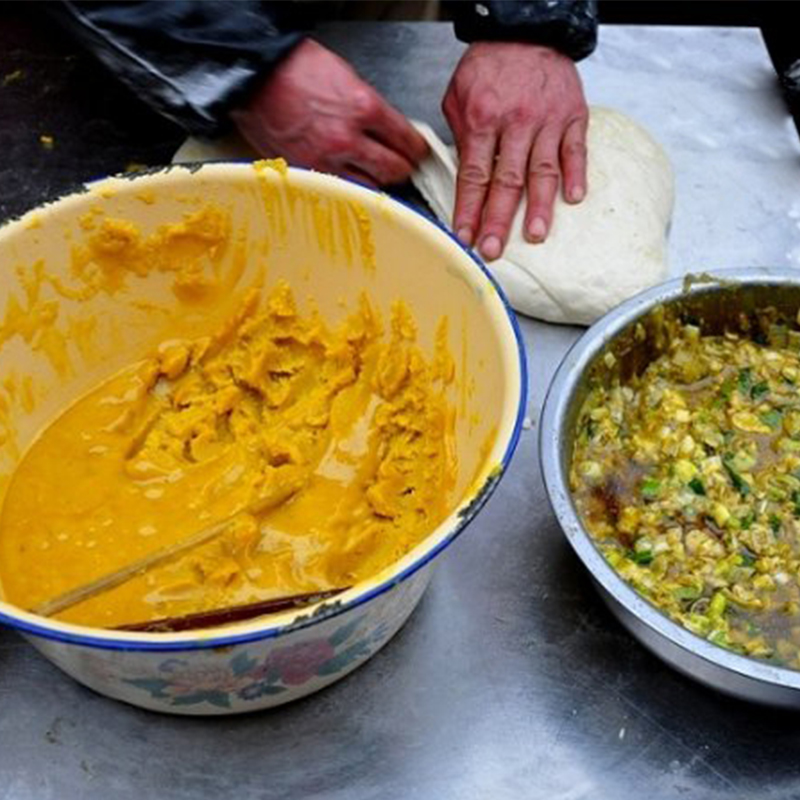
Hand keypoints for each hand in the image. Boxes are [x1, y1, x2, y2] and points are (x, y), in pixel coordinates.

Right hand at [231, 39, 427, 185]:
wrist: (256, 78)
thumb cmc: (294, 71)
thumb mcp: (346, 79)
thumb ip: (369, 108)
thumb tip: (386, 128)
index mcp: (363, 107)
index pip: (406, 140)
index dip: (416, 149)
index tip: (417, 152)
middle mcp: (348, 138)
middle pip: (394, 170)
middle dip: (403, 169)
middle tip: (404, 167)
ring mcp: (327, 160)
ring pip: (370, 187)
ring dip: (377, 182)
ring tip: (377, 175)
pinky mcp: (309, 174)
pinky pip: (341, 191)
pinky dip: (350, 188)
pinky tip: (352, 181)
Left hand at [442, 42, 588, 259]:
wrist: (526, 30)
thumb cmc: (490, 67)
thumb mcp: (458, 97)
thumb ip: (459, 138)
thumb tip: (460, 180)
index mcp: (483, 120)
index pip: (474, 175)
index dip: (469, 210)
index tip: (465, 236)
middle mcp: (516, 123)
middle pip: (507, 181)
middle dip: (499, 220)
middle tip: (493, 249)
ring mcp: (547, 121)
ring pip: (543, 171)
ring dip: (540, 207)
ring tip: (536, 235)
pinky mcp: (572, 116)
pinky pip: (576, 150)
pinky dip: (577, 174)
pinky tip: (575, 198)